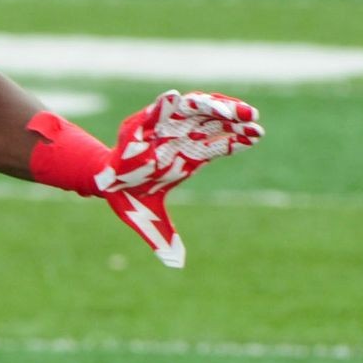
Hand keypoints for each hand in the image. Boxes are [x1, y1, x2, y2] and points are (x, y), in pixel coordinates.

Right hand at [94, 91, 263, 267]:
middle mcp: (179, 140)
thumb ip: (164, 238)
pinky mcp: (139, 123)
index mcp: (188, 158)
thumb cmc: (132, 198)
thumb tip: (176, 265)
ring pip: (189, 110)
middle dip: (232, 116)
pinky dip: (161, 104)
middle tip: (252, 114)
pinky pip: (151, 111)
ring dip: (209, 106)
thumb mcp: (151, 221)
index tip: (258, 132)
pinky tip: (172, 97)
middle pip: (211, 122)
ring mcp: (161, 129)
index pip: (219, 145)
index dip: (238, 139)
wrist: (103, 184)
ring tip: (228, 108)